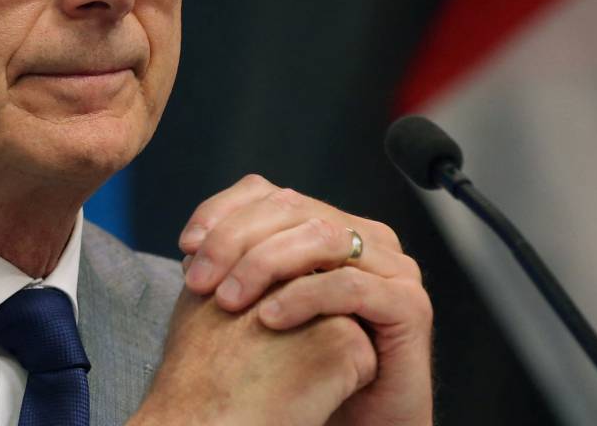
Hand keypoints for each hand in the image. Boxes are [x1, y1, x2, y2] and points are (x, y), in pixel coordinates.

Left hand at [178, 175, 432, 425]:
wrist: (360, 423)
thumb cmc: (309, 368)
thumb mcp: (263, 307)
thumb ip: (238, 270)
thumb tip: (193, 247)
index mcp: (328, 227)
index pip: (268, 193)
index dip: (222, 212)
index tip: (187, 245)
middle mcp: (364, 237)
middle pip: (291, 209)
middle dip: (235, 240)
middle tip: (201, 280)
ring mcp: (392, 267)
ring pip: (320, 239)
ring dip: (264, 264)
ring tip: (228, 300)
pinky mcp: (408, 305)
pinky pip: (350, 287)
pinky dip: (303, 297)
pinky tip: (269, 318)